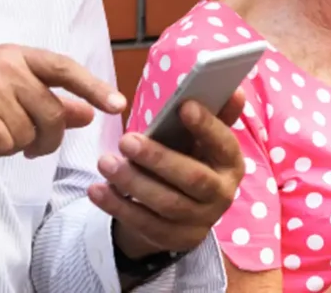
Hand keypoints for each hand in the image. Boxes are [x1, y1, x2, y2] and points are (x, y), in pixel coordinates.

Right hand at [0, 44, 126, 158]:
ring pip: (28, 133)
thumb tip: (89, 112)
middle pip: (52, 113)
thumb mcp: (9, 92)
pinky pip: (4, 144)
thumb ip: (50, 100)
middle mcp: (5, 64)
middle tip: (29, 146)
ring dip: (12, 144)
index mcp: (17, 55)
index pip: (64, 68)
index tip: (117, 106)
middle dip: (47, 139)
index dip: (93, 87)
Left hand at [97, 89, 249, 258]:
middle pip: (193, 179)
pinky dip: (119, 207)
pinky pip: (145, 225)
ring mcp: (200, 222)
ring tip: (105, 162)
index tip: (184, 105)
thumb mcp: (199, 141)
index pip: (224, 144)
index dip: (207, 126)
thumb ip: (212, 117)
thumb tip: (233, 90)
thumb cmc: (187, 161)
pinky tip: (97, 190)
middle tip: (126, 140)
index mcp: (231, 164)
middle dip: (159, 158)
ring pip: (167, 204)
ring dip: (133, 183)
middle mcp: (222, 195)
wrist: (180, 213)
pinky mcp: (175, 240)